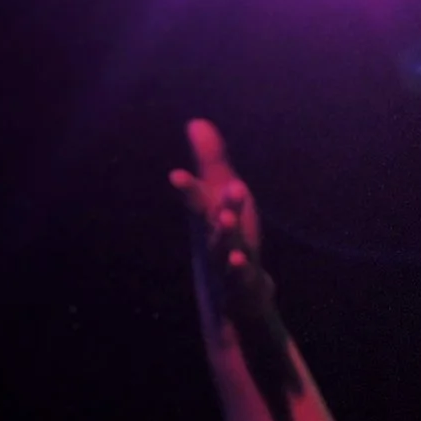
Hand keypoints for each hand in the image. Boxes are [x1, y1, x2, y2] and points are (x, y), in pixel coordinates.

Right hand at [168, 119, 276, 335]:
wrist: (235, 297)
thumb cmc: (226, 240)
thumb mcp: (221, 199)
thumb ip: (211, 162)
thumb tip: (196, 122)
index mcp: (208, 217)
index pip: (196, 199)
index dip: (188, 187)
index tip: (176, 174)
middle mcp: (213, 238)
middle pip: (206, 218)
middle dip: (200, 202)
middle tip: (196, 180)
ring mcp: (226, 264)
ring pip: (223, 247)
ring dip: (224, 232)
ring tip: (226, 215)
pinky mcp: (244, 285)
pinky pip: (241, 277)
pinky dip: (239, 269)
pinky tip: (241, 260)